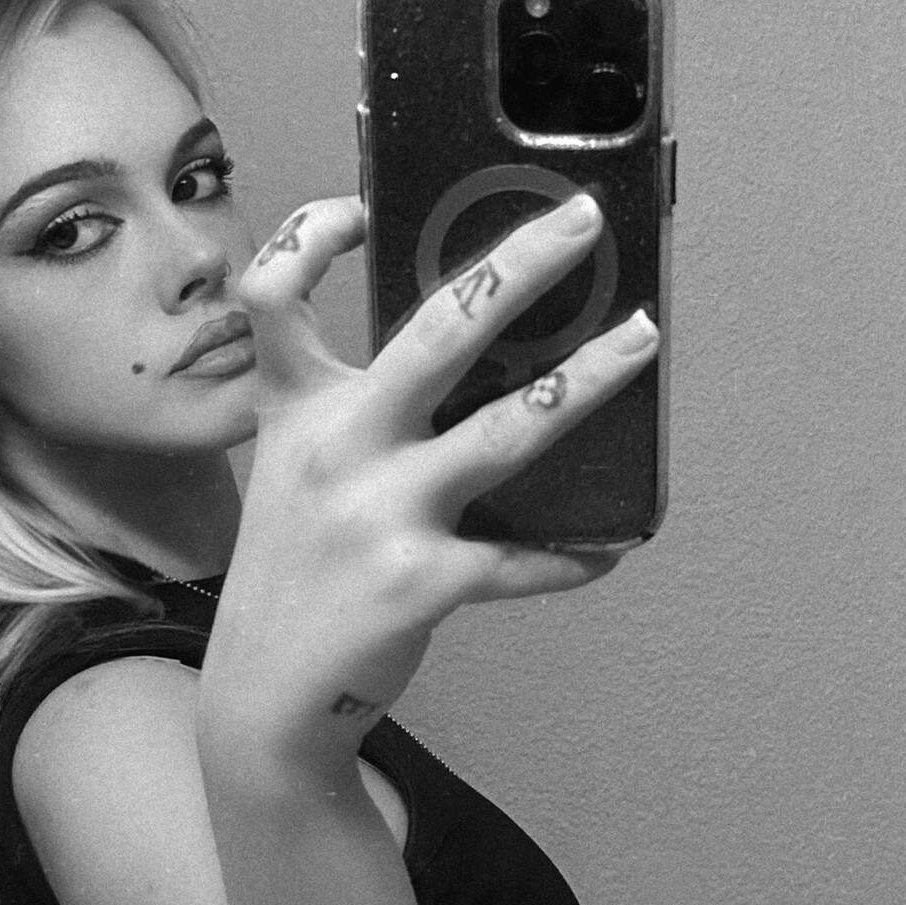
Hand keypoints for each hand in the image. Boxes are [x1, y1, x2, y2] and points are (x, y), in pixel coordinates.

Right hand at [201, 193, 659, 762]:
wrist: (265, 695)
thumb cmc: (294, 577)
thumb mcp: (296, 478)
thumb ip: (352, 417)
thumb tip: (464, 366)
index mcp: (297, 414)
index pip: (275, 295)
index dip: (309, 236)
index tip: (359, 209)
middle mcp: (336, 450)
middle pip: (438, 331)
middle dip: (521, 265)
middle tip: (583, 222)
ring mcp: (380, 515)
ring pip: (506, 430)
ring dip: (587, 382)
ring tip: (639, 342)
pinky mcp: (420, 583)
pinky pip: (519, 559)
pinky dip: (568, 555)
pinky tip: (604, 549)